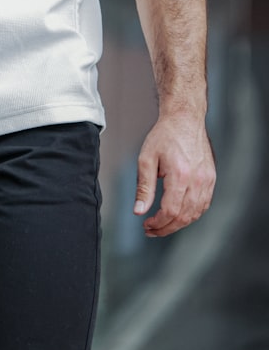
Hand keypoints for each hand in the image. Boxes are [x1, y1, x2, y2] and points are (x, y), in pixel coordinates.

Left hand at [133, 112, 215, 236]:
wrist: (185, 119)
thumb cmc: (165, 135)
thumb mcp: (146, 159)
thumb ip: (144, 187)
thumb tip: (139, 210)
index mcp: (180, 175)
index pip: (170, 211)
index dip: (157, 223)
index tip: (146, 225)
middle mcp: (197, 180)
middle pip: (184, 217)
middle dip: (166, 228)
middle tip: (151, 230)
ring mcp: (207, 180)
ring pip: (195, 213)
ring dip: (179, 223)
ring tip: (162, 224)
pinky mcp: (211, 179)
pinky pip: (203, 205)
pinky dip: (191, 214)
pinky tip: (179, 214)